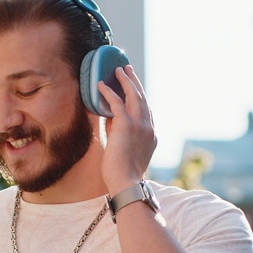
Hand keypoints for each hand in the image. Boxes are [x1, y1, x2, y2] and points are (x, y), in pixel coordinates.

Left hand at [98, 65, 156, 192]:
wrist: (126, 182)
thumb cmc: (123, 173)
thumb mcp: (126, 151)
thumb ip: (121, 134)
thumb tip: (109, 118)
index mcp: (151, 135)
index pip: (147, 111)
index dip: (140, 97)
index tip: (133, 88)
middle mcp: (148, 127)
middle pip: (142, 98)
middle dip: (135, 82)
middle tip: (128, 70)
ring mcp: (139, 125)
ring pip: (134, 95)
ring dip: (126, 80)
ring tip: (118, 70)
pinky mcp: (127, 125)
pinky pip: (117, 102)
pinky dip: (108, 92)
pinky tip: (101, 85)